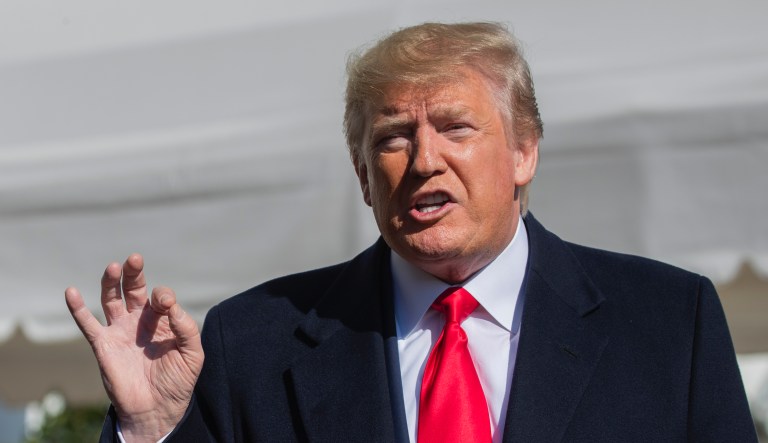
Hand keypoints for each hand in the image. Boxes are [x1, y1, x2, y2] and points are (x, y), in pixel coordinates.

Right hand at [65, 254, 203, 441]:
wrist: (157, 409)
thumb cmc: (178, 381)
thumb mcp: (193, 354)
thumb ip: (186, 328)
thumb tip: (171, 304)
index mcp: (163, 320)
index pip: (160, 297)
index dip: (163, 296)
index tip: (166, 304)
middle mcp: (140, 321)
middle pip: (134, 289)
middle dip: (134, 273)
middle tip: (135, 258)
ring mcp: (120, 331)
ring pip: (111, 299)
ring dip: (111, 282)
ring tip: (114, 267)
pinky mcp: (103, 345)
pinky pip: (87, 324)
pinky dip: (77, 308)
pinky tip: (71, 292)